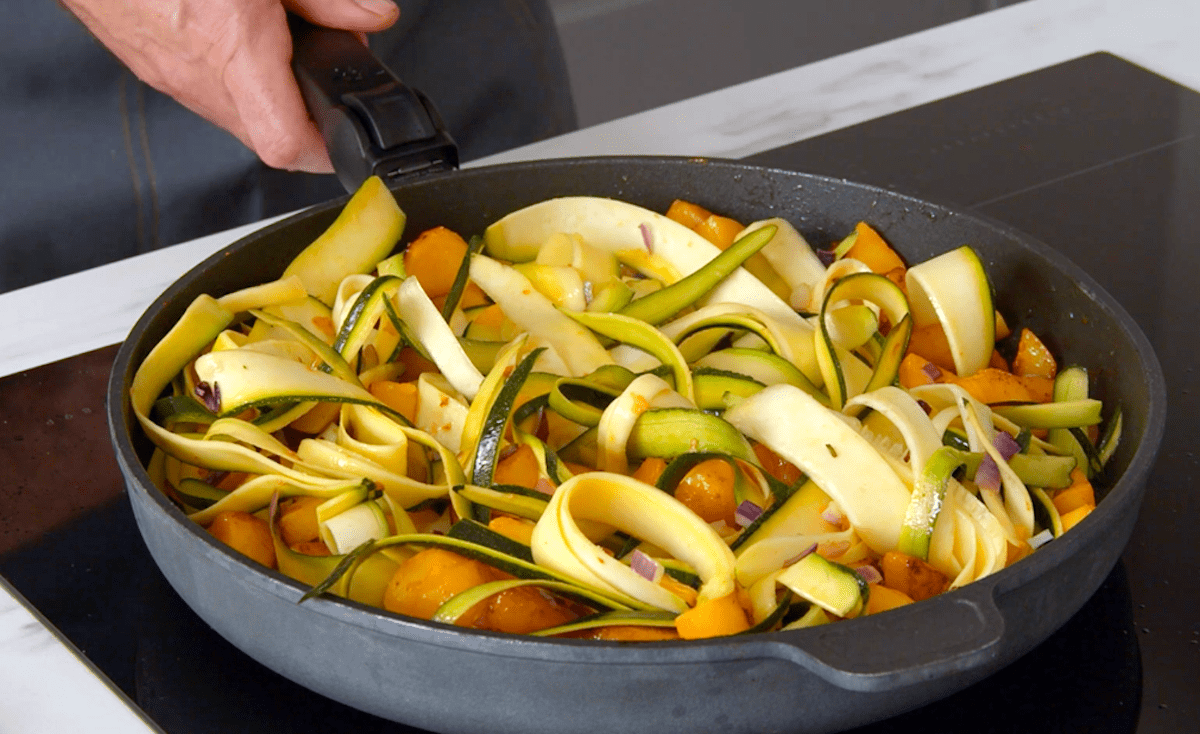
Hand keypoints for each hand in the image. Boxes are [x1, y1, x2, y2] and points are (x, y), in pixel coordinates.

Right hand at [62, 0, 398, 172]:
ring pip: (235, 115)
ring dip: (268, 94)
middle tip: (325, 75)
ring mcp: (168, 73)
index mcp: (234, 50)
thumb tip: (374, 16)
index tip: (353, 141)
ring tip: (283, 49)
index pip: (288, 145)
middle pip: (268, 136)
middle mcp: (197, 74)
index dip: (329, 153)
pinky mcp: (148, 63)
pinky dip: (231, 75)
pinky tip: (239, 35)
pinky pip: (203, 89)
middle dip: (306, 115)